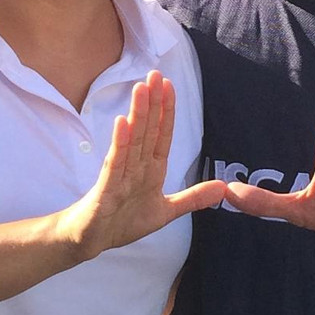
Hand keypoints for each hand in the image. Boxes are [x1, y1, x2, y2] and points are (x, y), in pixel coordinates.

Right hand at [54, 71, 226, 261]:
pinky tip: (122, 123)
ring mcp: (120, 175)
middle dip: (153, 102)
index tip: (170, 86)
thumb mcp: (165, 212)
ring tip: (141, 89)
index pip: (162, 135)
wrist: (92, 241)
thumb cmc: (123, 221)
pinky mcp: (106, 188)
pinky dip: (119, 143)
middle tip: (155, 74)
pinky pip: (114, 164)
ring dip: (138, 114)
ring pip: (132, 140)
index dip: (167, 111)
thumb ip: (192, 199)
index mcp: (151, 169)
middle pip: (147, 130)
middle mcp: (136, 166)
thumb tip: (222, 188)